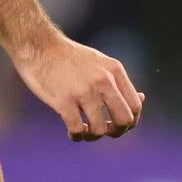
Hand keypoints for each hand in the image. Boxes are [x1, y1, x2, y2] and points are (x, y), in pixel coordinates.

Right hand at [22, 35, 144, 140]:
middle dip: (116, 132)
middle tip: (104, 131)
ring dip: (92, 136)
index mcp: (115, 71)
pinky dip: (76, 136)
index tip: (116, 124)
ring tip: (84, 131)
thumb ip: (119, 81)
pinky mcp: (63, 100)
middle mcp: (103, 81)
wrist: (38, 45)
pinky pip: (77, 129)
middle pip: (124, 120)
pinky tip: (72, 133)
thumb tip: (142, 98)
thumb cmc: (69, 57)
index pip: (135, 106)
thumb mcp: (100, 62)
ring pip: (100, 129)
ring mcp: (84, 91)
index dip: (130, 122)